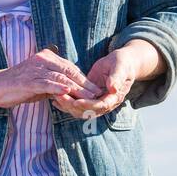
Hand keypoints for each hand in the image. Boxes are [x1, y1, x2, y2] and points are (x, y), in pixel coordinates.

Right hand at [0, 48, 90, 109]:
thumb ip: (54, 83)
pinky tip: (68, 93)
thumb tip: (70, 91)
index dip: (83, 78)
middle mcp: (43, 60)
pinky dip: (58, 88)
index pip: (70, 68)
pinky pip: (47, 84)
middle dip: (84, 83)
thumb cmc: (17, 86)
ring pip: (61, 78)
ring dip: (76, 88)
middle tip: (97, 92)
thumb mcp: (40, 82)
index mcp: (47, 57)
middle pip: (69, 71)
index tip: (94, 88)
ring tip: (88, 96)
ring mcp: (36, 69)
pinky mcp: (29, 81)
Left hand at [51, 39, 165, 119]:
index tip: (75, 101)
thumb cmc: (122, 63)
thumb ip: (116, 78)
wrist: (121, 64)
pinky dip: (65, 103)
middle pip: (86, 111)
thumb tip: (112, 89)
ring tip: (54, 95)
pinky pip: (75, 105)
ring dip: (66, 105)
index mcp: (114, 98)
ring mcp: (95, 102)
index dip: (87, 105)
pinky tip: (54, 97)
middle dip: (72, 105)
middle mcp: (104, 104)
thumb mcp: (120, 68)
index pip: (100, 106)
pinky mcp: (87, 98)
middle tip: (59, 96)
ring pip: (79, 110)